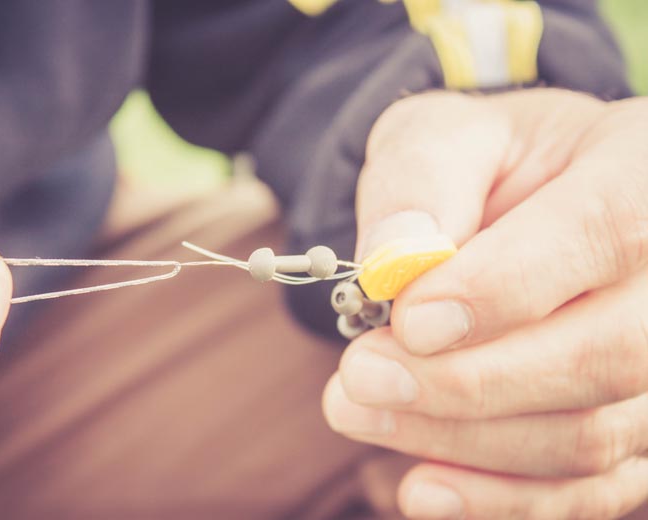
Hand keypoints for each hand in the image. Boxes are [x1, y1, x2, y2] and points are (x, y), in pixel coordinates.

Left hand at [323, 90, 647, 518]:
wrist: (522, 204)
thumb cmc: (483, 164)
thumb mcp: (441, 136)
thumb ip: (419, 182)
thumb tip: (392, 263)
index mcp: (642, 170)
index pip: (602, 232)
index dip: (503, 289)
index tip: (405, 321)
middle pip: (604, 353)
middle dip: (465, 382)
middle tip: (359, 377)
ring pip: (590, 433)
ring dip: (462, 440)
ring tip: (359, 411)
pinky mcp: (638, 428)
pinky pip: (590, 485)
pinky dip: (502, 497)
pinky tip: (422, 487)